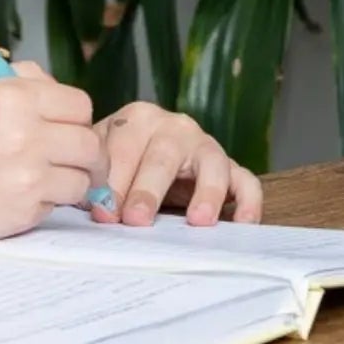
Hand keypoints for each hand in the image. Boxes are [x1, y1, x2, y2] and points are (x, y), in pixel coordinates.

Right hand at [0, 59, 103, 243]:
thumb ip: (25, 83)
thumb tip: (63, 94)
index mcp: (14, 98)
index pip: (80, 104)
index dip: (75, 115)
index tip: (67, 124)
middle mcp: (25, 136)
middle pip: (91, 144)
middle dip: (87, 150)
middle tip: (75, 155)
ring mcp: (27, 177)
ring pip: (83, 178)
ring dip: (73, 178)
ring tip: (51, 175)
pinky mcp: (23, 212)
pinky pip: (59, 204)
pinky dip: (49, 200)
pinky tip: (24, 192)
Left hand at [88, 103, 261, 226]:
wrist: (139, 167)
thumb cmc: (116, 171)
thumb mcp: (100, 170)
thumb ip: (95, 186)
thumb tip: (97, 211)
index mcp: (136, 120)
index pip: (122, 149)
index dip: (112, 183)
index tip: (102, 214)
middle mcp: (173, 126)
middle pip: (163, 155)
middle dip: (148, 190)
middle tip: (136, 220)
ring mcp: (204, 145)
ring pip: (211, 162)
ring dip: (206, 192)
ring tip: (198, 221)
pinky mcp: (230, 168)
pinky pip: (246, 179)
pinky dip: (248, 200)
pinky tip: (243, 223)